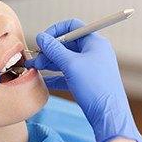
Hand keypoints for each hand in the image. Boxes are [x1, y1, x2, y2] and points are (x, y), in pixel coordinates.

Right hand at [25, 19, 141, 141]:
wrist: (108, 115)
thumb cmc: (94, 86)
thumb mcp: (71, 64)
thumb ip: (54, 49)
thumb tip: (41, 37)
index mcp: (94, 42)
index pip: (73, 26)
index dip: (55, 31)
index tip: (42, 40)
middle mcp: (93, 52)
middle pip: (66, 44)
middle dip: (48, 50)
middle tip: (35, 59)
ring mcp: (90, 67)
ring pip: (65, 59)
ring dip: (49, 63)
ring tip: (33, 68)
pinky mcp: (86, 80)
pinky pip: (67, 74)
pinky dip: (55, 76)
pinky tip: (43, 81)